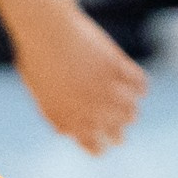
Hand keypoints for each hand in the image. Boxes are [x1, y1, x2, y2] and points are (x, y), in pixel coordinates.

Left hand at [6, 1, 142, 154]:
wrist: (45, 30)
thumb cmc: (37, 58)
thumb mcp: (41, 94)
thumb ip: (56, 116)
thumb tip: (67, 132)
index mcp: (69, 118)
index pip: (94, 146)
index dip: (100, 147)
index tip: (103, 144)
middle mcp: (90, 108)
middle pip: (117, 133)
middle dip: (119, 134)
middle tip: (120, 131)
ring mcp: (105, 88)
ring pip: (131, 111)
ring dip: (131, 110)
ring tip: (130, 106)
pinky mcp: (117, 66)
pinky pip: (140, 84)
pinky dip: (140, 86)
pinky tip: (137, 84)